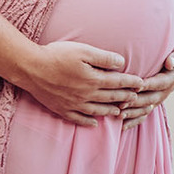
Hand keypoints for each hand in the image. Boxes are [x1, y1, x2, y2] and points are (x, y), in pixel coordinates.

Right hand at [21, 41, 144, 127]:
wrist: (31, 68)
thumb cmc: (57, 55)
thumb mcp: (83, 50)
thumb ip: (104, 58)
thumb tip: (122, 63)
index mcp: (93, 79)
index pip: (118, 82)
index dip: (131, 83)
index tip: (142, 83)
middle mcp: (86, 95)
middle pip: (110, 97)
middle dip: (125, 98)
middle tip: (137, 98)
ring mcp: (74, 104)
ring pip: (97, 110)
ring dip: (111, 111)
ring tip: (120, 111)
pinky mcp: (62, 109)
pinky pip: (79, 119)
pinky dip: (89, 122)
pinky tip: (94, 123)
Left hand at [121, 41, 173, 129]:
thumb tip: (170, 63)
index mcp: (172, 79)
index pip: (160, 83)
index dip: (149, 85)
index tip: (137, 85)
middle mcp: (165, 91)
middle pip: (151, 98)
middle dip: (137, 102)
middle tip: (122, 103)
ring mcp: (158, 98)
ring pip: (146, 108)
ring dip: (133, 113)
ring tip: (119, 115)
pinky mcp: (152, 103)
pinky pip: (144, 114)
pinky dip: (133, 121)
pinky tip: (122, 126)